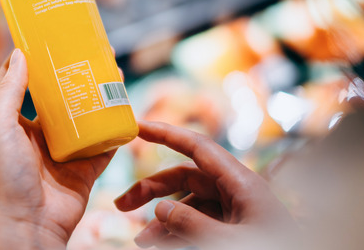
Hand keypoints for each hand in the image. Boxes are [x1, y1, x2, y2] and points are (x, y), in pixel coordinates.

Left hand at [0, 49, 115, 248]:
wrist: (28, 223)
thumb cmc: (5, 176)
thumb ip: (9, 91)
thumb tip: (18, 53)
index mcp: (17, 123)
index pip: (25, 84)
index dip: (37, 62)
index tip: (50, 38)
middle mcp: (41, 135)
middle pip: (62, 97)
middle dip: (76, 74)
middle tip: (93, 51)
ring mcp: (66, 151)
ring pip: (87, 116)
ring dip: (100, 95)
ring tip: (114, 71)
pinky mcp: (87, 167)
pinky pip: (107, 143)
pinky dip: (118, 127)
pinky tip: (127, 106)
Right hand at [115, 121, 299, 249]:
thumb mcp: (230, 243)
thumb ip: (192, 224)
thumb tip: (160, 210)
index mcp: (242, 183)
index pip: (197, 147)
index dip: (166, 133)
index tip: (137, 126)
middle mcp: (237, 191)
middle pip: (184, 179)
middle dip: (151, 191)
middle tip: (121, 205)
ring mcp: (236, 211)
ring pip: (188, 207)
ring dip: (161, 223)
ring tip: (142, 243)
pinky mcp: (235, 228)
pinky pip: (199, 224)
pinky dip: (177, 234)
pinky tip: (160, 246)